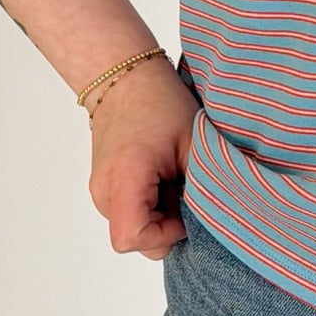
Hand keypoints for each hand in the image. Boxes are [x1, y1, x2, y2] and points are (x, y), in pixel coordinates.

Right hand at [87, 55, 199, 260]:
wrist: (126, 78)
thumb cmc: (161, 103)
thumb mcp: (194, 144)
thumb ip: (202, 186)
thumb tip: (215, 219)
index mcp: (123, 178)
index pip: (131, 238)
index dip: (163, 234)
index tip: (184, 210)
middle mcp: (103, 191)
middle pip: (135, 238)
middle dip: (166, 224)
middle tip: (184, 187)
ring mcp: (100, 190)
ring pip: (134, 225)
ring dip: (160, 212)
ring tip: (173, 175)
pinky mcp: (104, 187)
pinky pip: (129, 211)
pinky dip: (150, 202)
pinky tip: (163, 176)